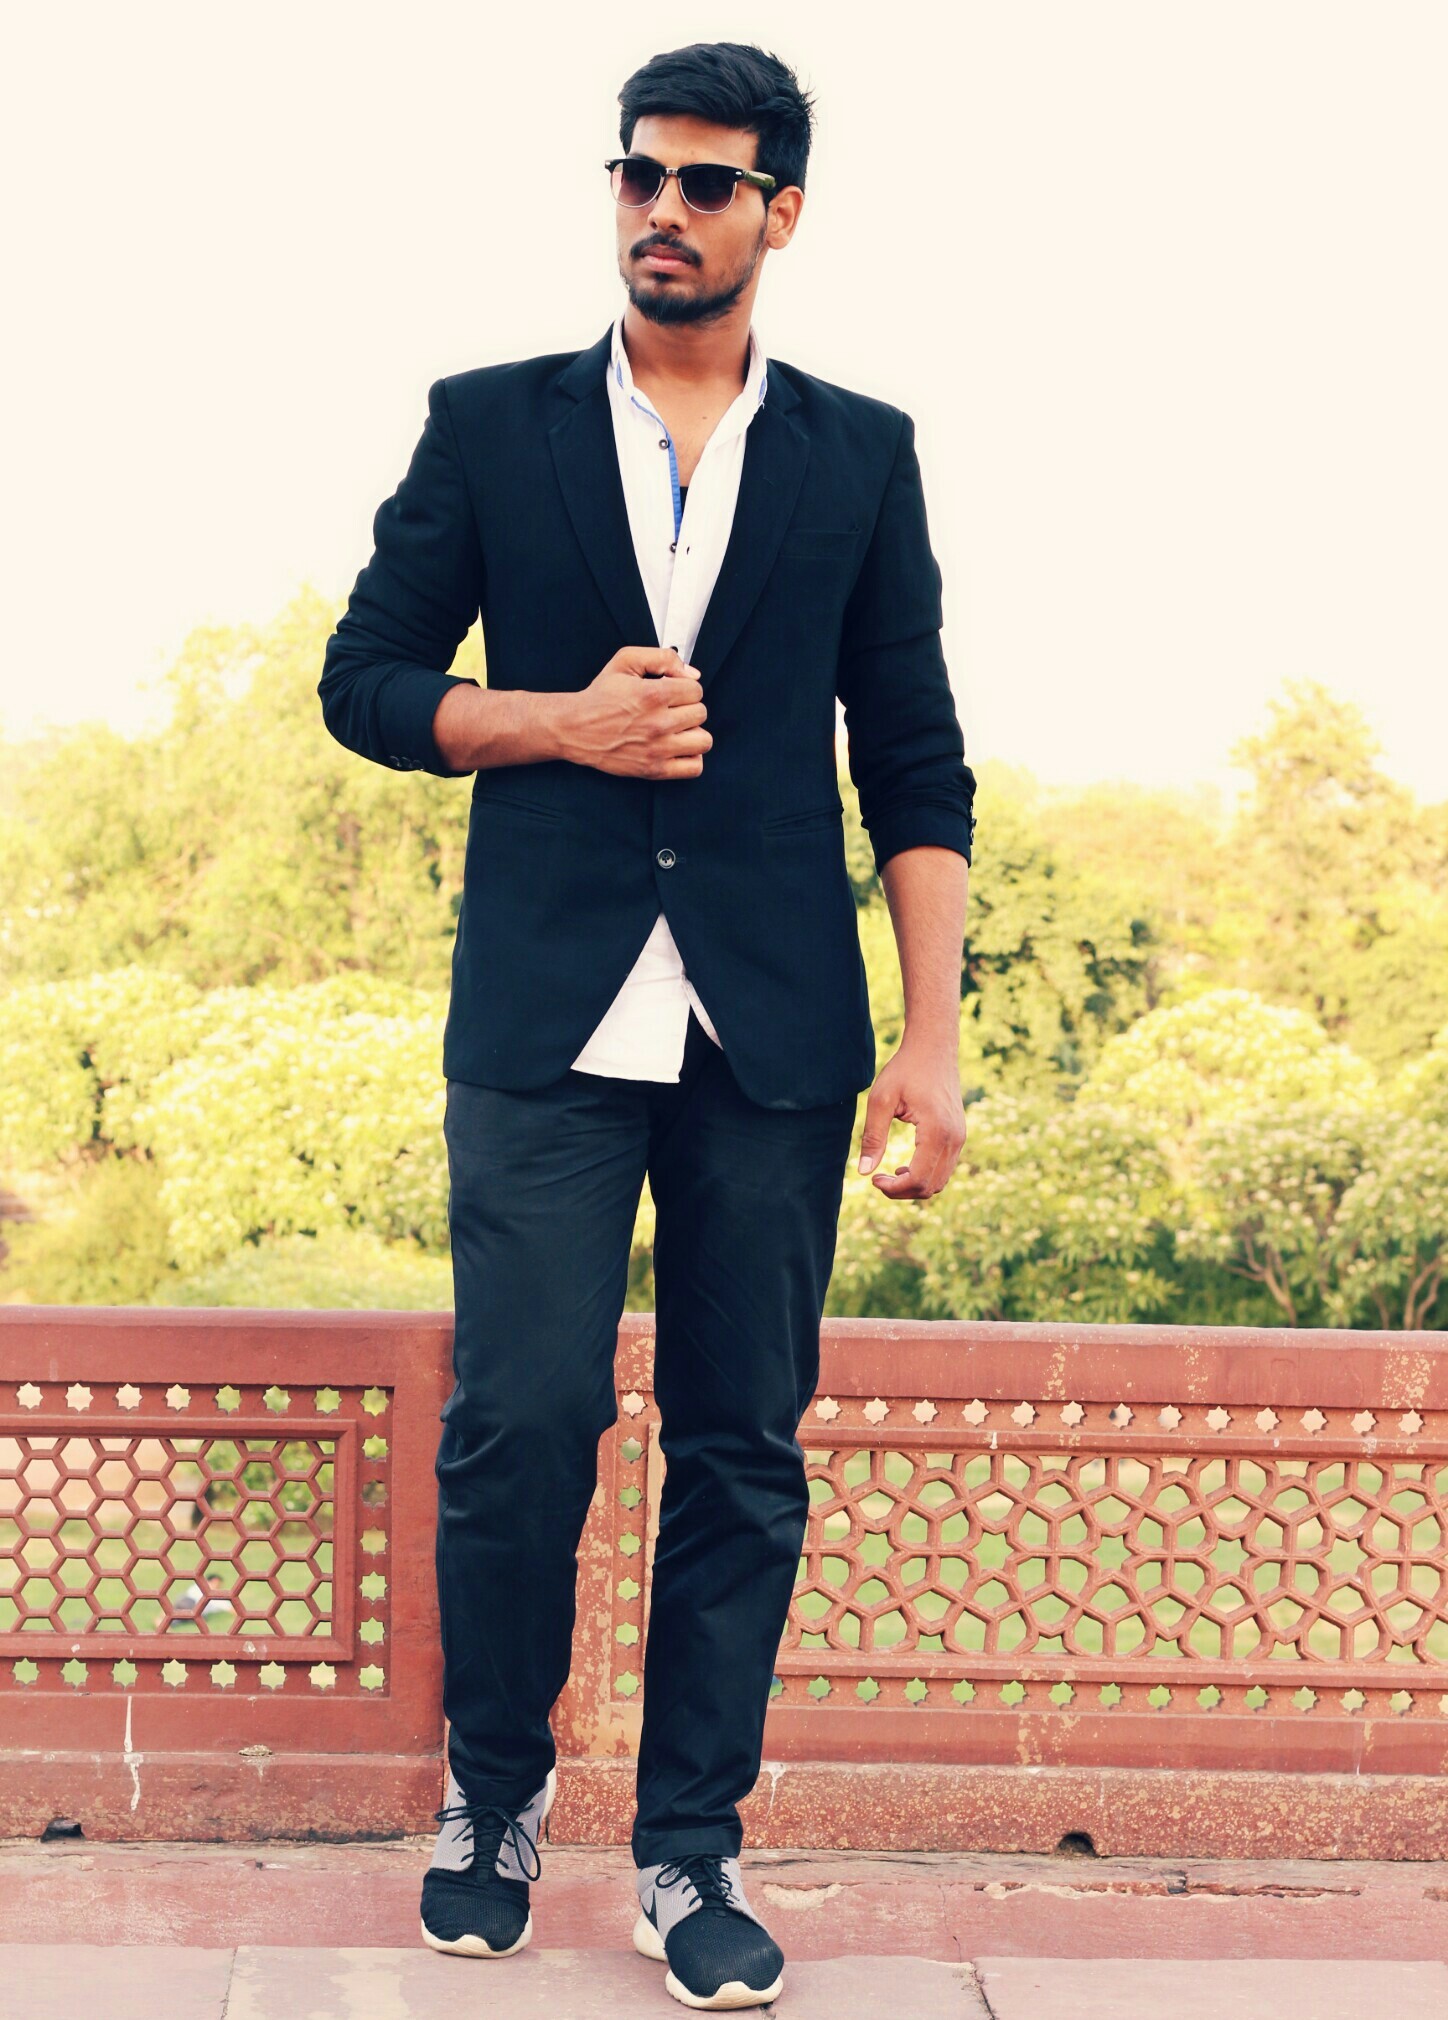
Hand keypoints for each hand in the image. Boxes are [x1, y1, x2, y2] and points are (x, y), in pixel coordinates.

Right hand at [559, 646, 711, 778]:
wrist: (575, 728)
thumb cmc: (600, 696)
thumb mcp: (625, 661)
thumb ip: (662, 657)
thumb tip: (692, 674)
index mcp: (653, 695)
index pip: (696, 690)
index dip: (685, 688)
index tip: (672, 692)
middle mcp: (658, 723)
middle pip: (701, 713)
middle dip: (688, 708)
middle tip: (671, 710)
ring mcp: (657, 749)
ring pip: (703, 740)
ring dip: (693, 733)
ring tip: (677, 729)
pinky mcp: (654, 769)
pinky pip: (694, 767)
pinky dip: (691, 757)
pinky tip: (678, 747)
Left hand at [857, 1035, 966, 1200]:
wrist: (934, 1048)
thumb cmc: (905, 1069)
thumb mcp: (881, 1099)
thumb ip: (873, 1136)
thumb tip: (864, 1172)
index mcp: (936, 1131)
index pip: (918, 1178)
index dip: (894, 1188)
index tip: (874, 1180)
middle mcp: (954, 1138)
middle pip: (930, 1186)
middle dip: (902, 1191)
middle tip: (878, 1179)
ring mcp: (960, 1137)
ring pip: (940, 1182)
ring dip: (914, 1185)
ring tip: (891, 1173)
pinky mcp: (959, 1135)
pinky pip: (945, 1168)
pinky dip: (925, 1175)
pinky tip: (905, 1165)